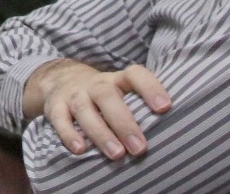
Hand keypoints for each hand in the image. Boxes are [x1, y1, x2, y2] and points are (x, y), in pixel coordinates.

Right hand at [25, 59, 171, 159]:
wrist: (58, 79)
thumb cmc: (103, 95)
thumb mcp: (120, 92)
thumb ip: (140, 106)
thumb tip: (175, 132)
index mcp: (117, 80)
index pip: (135, 75)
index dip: (150, 88)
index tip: (165, 108)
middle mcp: (95, 84)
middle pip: (107, 96)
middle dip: (124, 122)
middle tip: (140, 148)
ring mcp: (73, 94)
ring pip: (84, 109)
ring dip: (100, 132)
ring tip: (116, 154)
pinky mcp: (54, 106)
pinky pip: (59, 118)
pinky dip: (68, 134)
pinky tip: (80, 150)